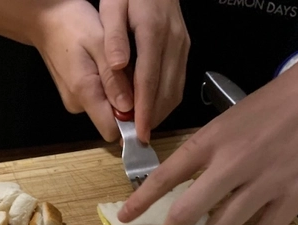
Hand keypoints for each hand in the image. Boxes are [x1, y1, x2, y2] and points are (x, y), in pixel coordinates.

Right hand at [31, 0, 132, 141]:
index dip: (129, 122)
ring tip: (112, 64)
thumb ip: (113, 78)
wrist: (45, 19)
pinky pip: (98, 99)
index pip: (110, 130)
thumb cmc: (73, 24)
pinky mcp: (74, 95)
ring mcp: (74, 101)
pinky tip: (103, 65)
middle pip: (111, 120)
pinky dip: (107, 86)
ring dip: (116, 91)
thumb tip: (128, 108)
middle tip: (126, 71)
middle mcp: (77, 104)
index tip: (142, 102)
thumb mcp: (99, 43)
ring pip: (106, 108)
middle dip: (125, 102)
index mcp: (83, 92)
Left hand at [99, 0, 188, 141]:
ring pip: (176, 88)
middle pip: (166, 90)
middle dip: (153, 117)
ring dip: (161, 111)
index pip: (149, 80)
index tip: (138, 132)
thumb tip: (118, 66)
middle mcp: (174, 42)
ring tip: (143, 127)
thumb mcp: (113, 5)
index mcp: (153, 32)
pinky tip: (152, 107)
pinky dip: (166, 99)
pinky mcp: (185, 47)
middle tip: (138, 138)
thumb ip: (114, 36)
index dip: (144, 110)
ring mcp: (183, 45)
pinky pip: (178, 80)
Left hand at [116, 60, 297, 224]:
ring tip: (226, 224)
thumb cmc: (283, 100)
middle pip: (186, 214)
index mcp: (212, 140)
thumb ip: (213, 154)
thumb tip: (196, 189)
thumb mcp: (235, 119)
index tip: (125, 218)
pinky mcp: (293, 198)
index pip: (165, 176)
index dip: (140, 202)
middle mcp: (231, 164)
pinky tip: (261, 220)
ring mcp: (262, 183)